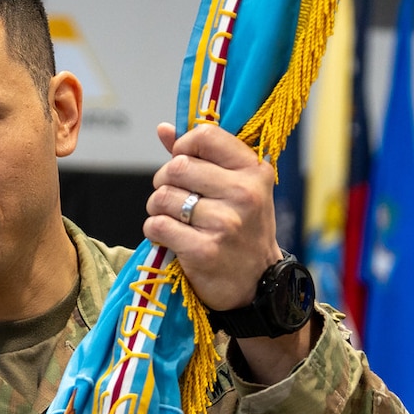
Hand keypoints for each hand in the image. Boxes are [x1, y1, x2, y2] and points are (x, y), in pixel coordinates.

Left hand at [144, 122, 282, 311]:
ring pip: (162, 197)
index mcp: (253, 171)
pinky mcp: (205, 251)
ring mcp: (225, 223)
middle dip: (165, 182)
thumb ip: (202, 156)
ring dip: (158, 209)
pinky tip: (170, 237)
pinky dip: (155, 231)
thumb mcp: (237, 188)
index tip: (182, 162)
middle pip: (177, 167)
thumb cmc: (243, 230)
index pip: (205, 136)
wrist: (259, 284)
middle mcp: (244, 194)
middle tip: (175, 198)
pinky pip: (157, 225)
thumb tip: (163, 129)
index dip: (183, 147)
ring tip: (174, 219)